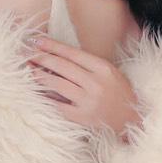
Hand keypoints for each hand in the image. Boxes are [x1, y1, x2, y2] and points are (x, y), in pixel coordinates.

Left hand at [25, 35, 140, 137]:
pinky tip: (37, 91)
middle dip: (43, 58)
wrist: (132, 121)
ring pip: (58, 85)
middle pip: (63, 67)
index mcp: (103, 69)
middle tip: (28, 53)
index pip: (73, 54)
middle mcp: (95, 83)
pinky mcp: (82, 117)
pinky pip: (58, 105)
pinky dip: (46, 97)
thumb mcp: (111, 73)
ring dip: (41, 76)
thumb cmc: (120, 95)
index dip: (53, 46)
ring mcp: (88, 101)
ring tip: (30, 70)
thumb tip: (60, 57)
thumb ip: (89, 66)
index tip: (39, 41)